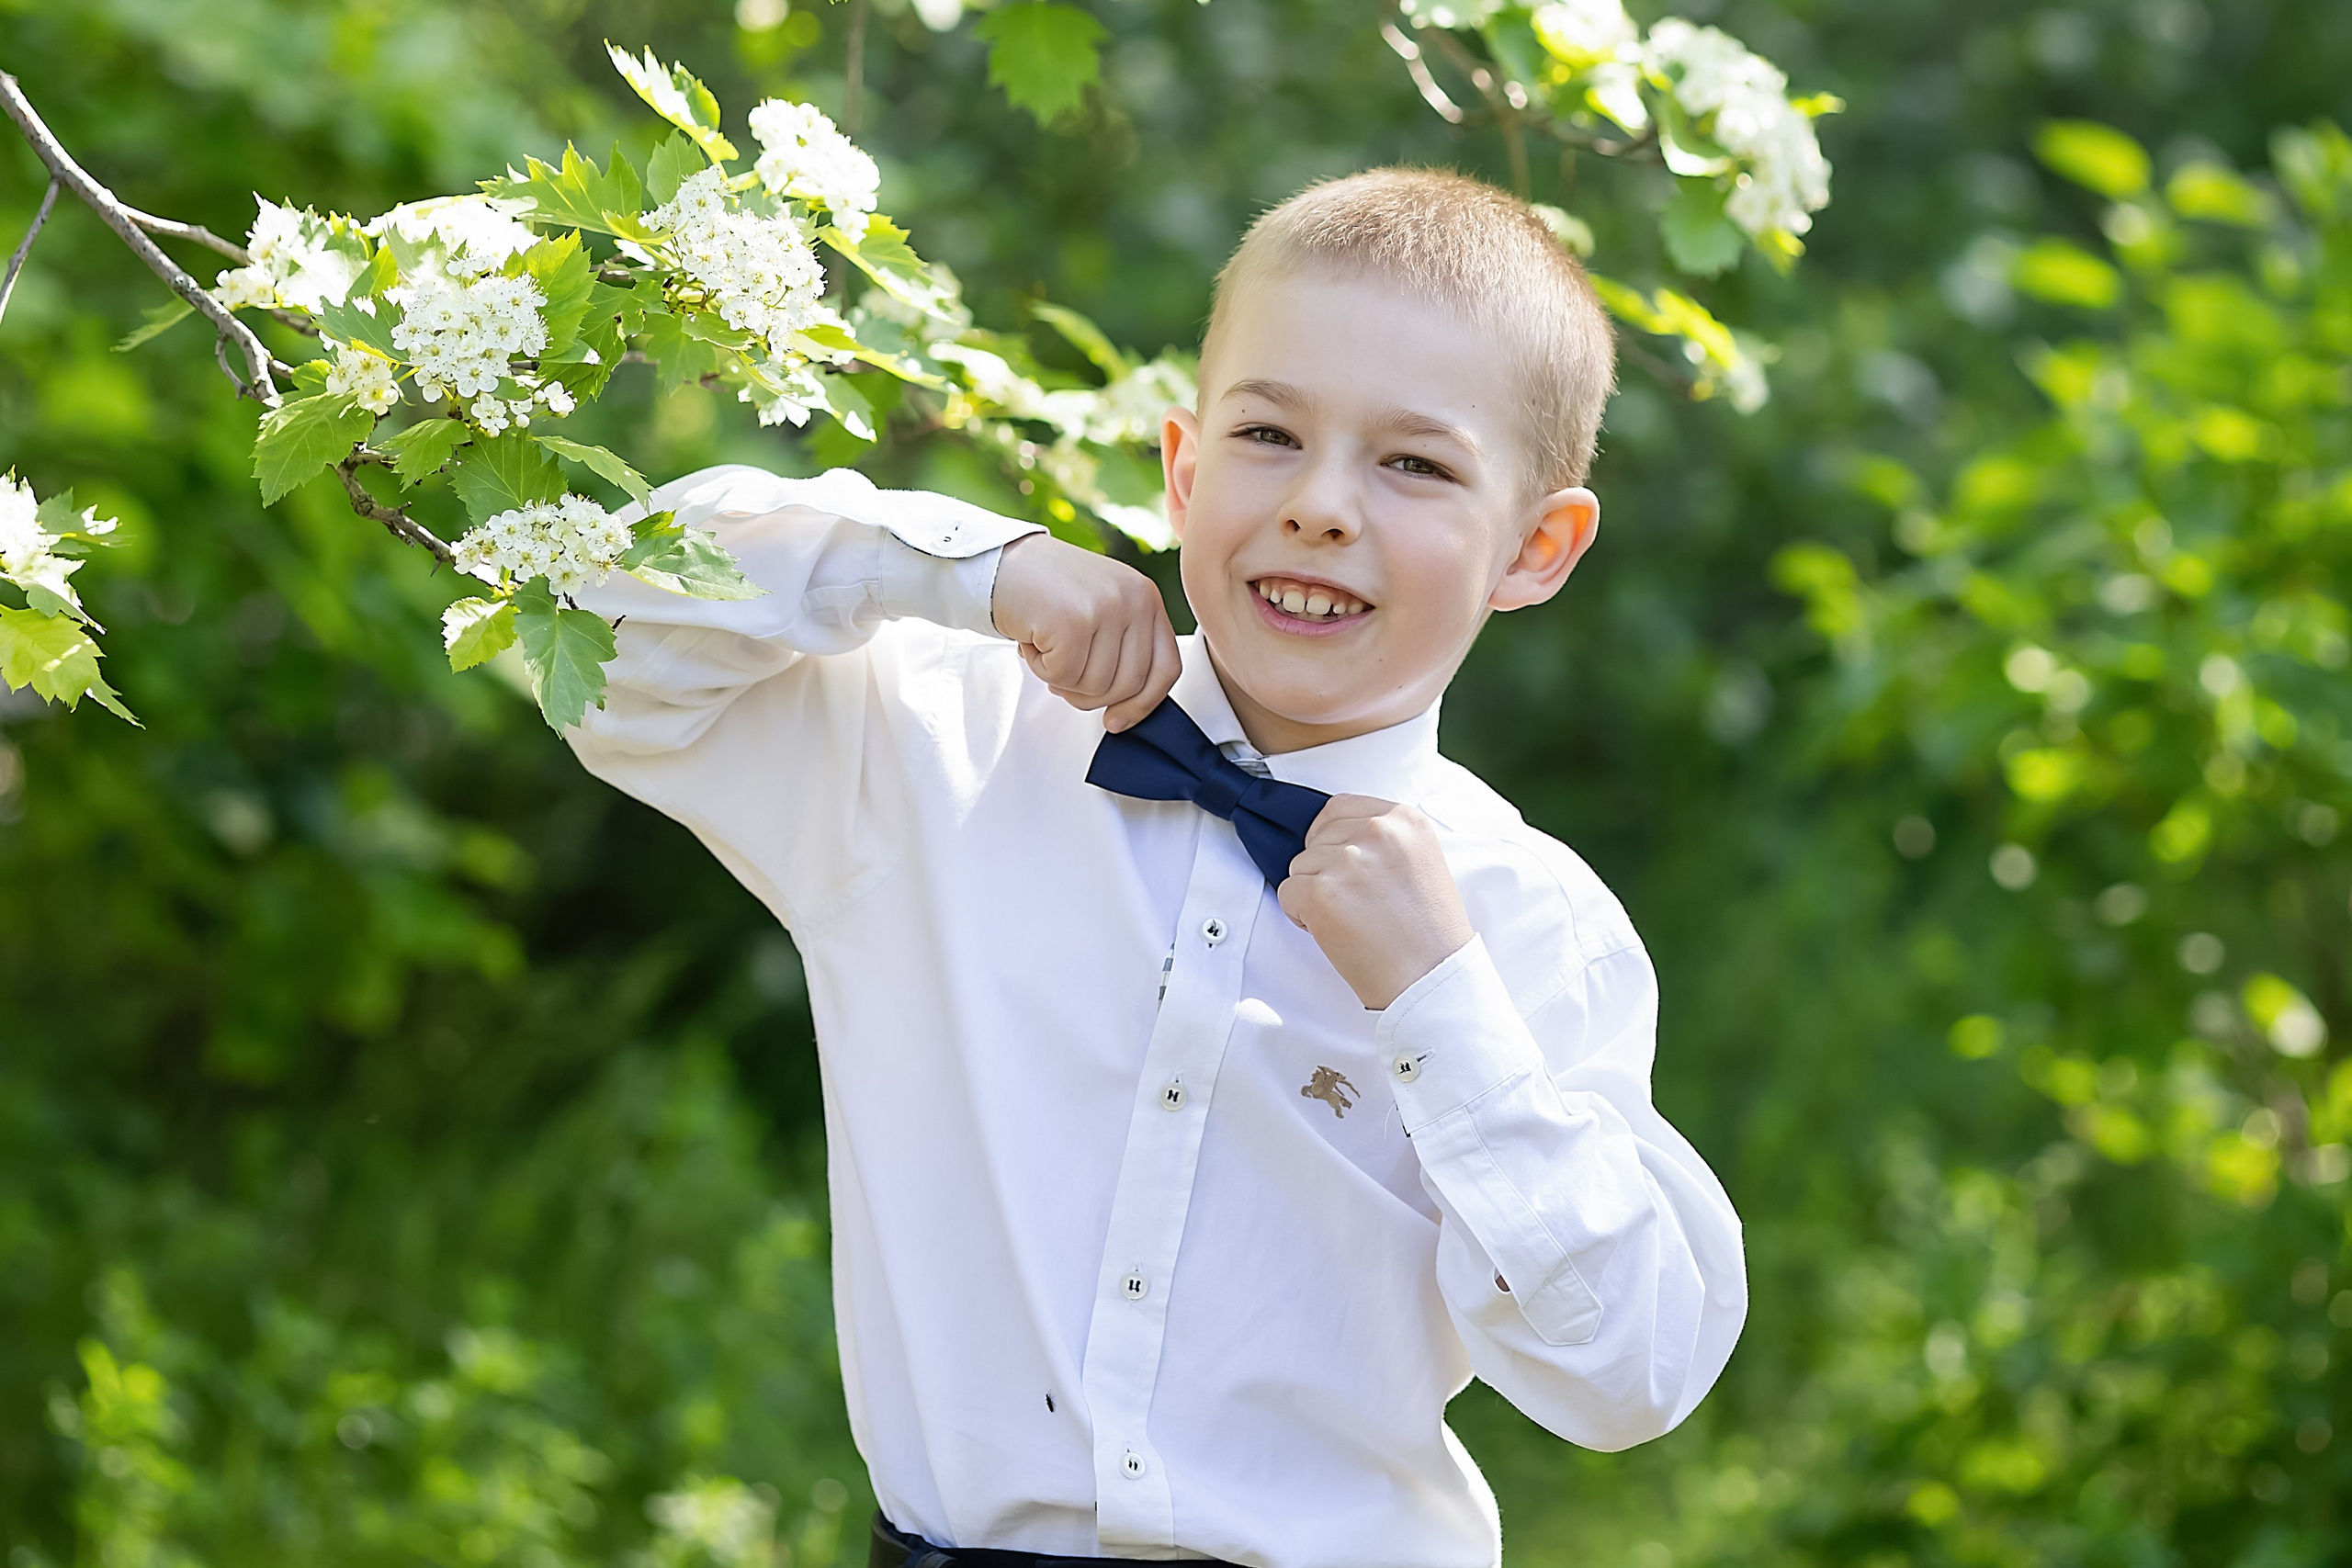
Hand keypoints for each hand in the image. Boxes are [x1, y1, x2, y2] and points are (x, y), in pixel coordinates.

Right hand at [990, 533, 1181, 731]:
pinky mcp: (1073, 620)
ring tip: (1047, 645)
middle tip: (1063, 673)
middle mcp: (1133, 599)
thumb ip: (1123, 648)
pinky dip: (1040, 668)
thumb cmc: (1046, 591)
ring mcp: (1105, 607)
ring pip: (1095, 685)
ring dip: (1062, 678)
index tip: (1117, 720)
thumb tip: (1129, 707)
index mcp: (1146, 597)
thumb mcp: (1101, 610)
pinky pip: (1063, 676)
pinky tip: (1033, 640)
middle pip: (1129, 685)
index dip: (1143, 704)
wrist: (999, 562)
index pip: (1166, 667)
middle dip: (1091, 694)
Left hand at [1277, 795, 1473, 1009]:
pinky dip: (1301, 916)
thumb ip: (1383, 840)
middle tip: (1356, 904)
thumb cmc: (1429, 933)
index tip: (1345, 868)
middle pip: (1316, 837)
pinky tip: (1336, 932)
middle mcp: (1378, 832)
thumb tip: (1335, 836)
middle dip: (1324, 870)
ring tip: (1352, 920)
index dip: (1332, 840)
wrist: (1432, 980)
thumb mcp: (1421, 862)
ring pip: (1299, 865)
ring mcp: (1349, 861)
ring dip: (1314, 894)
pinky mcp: (1322, 892)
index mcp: (1405, 820)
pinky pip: (1287, 893)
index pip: (1339, 808)